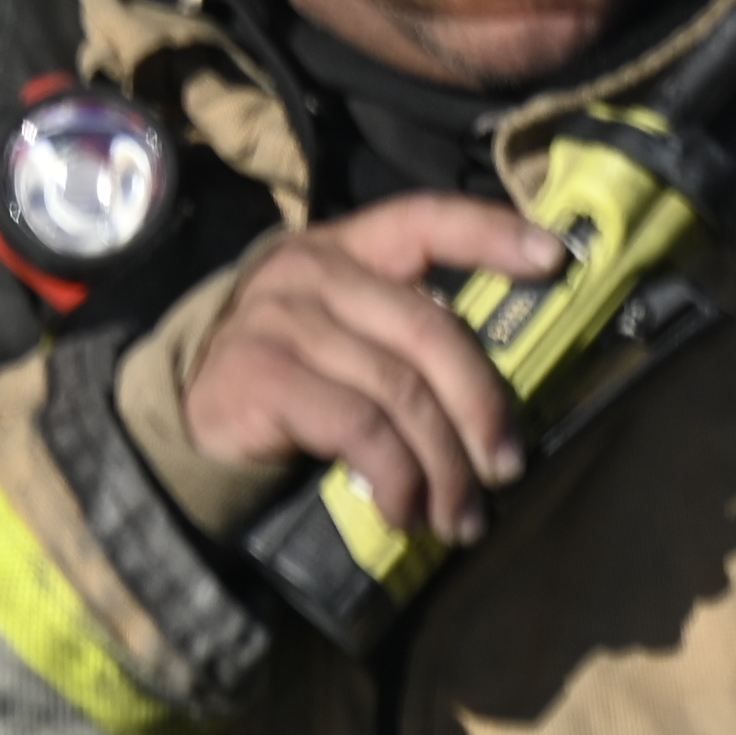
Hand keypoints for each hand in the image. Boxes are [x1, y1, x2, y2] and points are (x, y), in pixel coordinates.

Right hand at [182, 195, 567, 547]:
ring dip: (445, 464)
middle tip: (507, 466)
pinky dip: (396, 477)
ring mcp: (281, 320)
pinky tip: (404, 509)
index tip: (554, 257)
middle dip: (482, 405)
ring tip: (461, 515)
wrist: (180, 433)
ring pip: (402, 390)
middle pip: (430, 329)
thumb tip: (496, 399)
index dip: (490, 233)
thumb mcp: (341, 342)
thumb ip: (402, 339)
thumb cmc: (283, 388)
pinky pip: (361, 428)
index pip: (423, 219)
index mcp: (342, 248)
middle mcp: (311, 272)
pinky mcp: (262, 377)